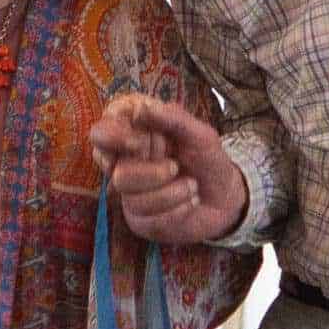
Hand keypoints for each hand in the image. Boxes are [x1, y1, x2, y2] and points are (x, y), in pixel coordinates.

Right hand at [88, 94, 246, 244]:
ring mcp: (130, 195)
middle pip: (117, 173)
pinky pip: (148, 219)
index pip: (101, 133)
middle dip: (151, 173)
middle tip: (176, 167)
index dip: (112, 138)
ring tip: (192, 187)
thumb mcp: (199, 133)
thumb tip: (140, 108)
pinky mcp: (140, 221)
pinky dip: (177, 210)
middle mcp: (126, 165)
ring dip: (172, 194)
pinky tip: (190, 203)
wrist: (226, 197)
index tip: (138, 143)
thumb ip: (172, 118)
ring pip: (132, 199)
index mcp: (135, 137)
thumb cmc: (208, 160)